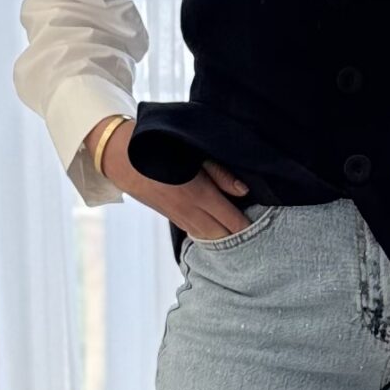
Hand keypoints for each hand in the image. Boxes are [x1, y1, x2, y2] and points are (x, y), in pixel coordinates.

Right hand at [88, 118, 256, 238]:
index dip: (249, 227)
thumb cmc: (161, 147)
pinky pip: (196, 234)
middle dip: (240, 240)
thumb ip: (221, 173)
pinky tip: (219, 235)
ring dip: (225, 241)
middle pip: (222, 236)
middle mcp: (191, 212)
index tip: (264, 228)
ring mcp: (179, 218)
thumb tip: (244, 191)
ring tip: (242, 242)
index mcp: (200, 194)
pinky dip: (210, 237)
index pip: (232, 220)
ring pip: (209, 239)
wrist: (124, 158)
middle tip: (258, 239)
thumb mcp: (194, 153)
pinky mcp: (172, 218)